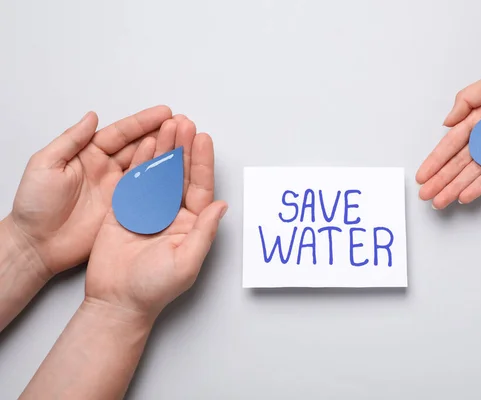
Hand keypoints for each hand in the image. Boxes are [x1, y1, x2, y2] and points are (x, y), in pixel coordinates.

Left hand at [5, 106, 173, 278]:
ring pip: (147, 168)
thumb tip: (92, 117)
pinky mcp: (124, 209)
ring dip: (166, 155)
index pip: (120, 134)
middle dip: (162, 135)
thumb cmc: (34, 206)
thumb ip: (70, 140)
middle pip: (139, 147)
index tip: (164, 113)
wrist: (36, 244)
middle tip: (184, 125)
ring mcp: (117, 190)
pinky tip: (176, 173)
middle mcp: (107, 169)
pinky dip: (162, 183)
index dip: (142, 123)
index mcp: (89, 154)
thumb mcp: (45, 165)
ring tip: (186, 143)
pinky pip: (146, 193)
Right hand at [84, 116, 227, 318]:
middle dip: (183, 148)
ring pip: (159, 174)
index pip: (200, 187)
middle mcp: (172, 214)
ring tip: (168, 124)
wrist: (116, 302)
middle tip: (184, 123)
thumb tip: (222, 205)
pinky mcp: (125, 210)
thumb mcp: (186, 262)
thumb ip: (204, 232)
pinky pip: (134, 182)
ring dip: (164, 149)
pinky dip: (140, 162)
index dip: (202, 163)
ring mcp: (148, 210)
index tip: (204, 139)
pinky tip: (146, 143)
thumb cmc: (153, 289)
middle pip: (180, 175)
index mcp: (190, 224)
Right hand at [416, 50, 480, 208]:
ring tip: (439, 201)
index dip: (434, 161)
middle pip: (457, 163)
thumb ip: (464, 102)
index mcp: (475, 117)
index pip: (449, 144)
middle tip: (426, 195)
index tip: (422, 176)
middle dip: (440, 180)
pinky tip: (465, 196)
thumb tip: (446, 122)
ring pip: (472, 173)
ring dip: (455, 187)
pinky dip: (480, 186)